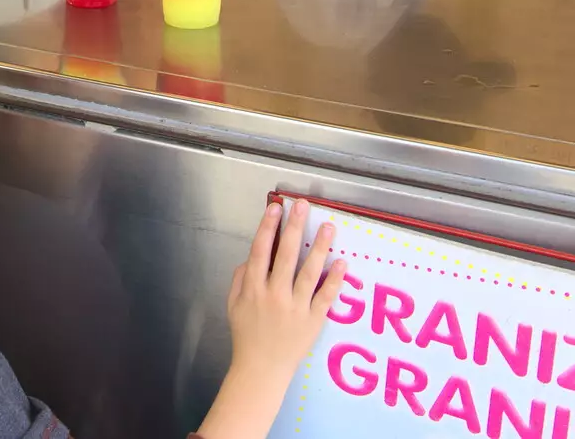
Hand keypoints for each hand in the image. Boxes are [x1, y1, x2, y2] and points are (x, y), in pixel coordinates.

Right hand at [196, 201, 347, 438]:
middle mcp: (274, 294)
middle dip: (294, 227)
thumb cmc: (246, 335)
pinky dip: (334, 279)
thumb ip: (239, 278)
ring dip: (319, 247)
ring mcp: (295, 307)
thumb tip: (252, 257)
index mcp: (252, 288)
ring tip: (328, 226)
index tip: (276, 208)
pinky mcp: (313, 320)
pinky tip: (341, 262)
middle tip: (302, 205)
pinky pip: (325, 296)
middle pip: (285, 255)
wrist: (261, 369)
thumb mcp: (233, 304)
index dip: (267, 227)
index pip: (260, 251)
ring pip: (308, 271)